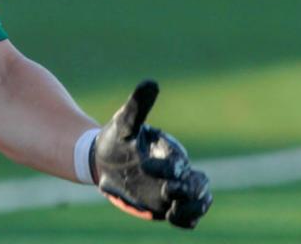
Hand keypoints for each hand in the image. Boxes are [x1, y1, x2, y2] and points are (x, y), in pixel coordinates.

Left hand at [93, 80, 211, 228]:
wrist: (103, 160)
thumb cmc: (116, 139)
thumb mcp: (125, 122)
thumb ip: (139, 105)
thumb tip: (151, 82)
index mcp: (169, 152)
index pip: (177, 163)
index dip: (166, 167)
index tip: (144, 164)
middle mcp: (176, 172)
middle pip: (197, 185)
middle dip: (187, 190)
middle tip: (168, 190)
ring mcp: (172, 190)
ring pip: (197, 202)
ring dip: (191, 207)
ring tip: (174, 211)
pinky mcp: (165, 206)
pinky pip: (186, 217)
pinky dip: (187, 218)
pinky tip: (174, 217)